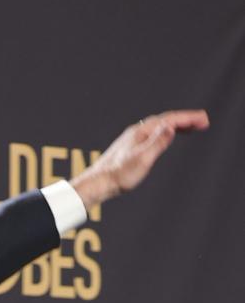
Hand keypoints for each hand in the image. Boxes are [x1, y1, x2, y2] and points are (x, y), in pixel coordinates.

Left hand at [71, 109, 209, 206]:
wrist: (97, 184)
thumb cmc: (119, 175)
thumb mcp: (142, 159)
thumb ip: (157, 142)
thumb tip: (170, 126)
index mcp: (140, 132)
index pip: (169, 119)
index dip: (188, 118)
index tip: (204, 119)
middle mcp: (136, 132)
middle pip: (165, 120)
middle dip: (185, 120)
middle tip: (204, 122)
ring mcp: (132, 139)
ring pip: (158, 126)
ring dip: (176, 125)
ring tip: (192, 128)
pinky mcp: (129, 147)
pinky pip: (152, 134)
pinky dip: (165, 133)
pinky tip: (167, 138)